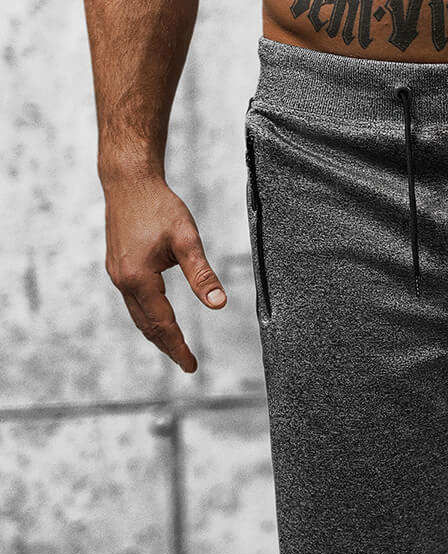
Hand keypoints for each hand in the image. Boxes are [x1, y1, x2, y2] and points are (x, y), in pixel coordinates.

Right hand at [103, 174, 225, 372]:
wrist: (128, 181)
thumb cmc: (159, 206)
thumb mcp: (187, 239)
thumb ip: (202, 273)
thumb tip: (219, 304)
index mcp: (139, 278)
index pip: (163, 324)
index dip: (179, 347)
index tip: (192, 366)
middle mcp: (123, 281)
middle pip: (147, 326)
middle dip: (168, 347)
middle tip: (187, 364)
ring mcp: (117, 275)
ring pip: (138, 316)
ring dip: (156, 335)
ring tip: (174, 349)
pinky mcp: (117, 267)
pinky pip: (133, 303)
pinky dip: (147, 318)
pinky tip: (158, 321)